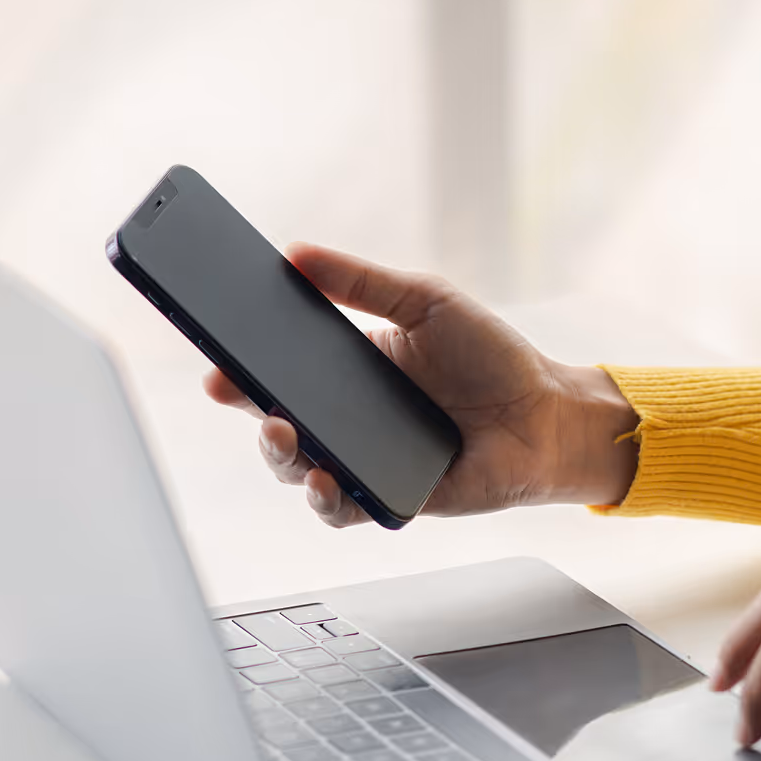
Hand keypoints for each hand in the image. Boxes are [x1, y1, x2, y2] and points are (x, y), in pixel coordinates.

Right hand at [204, 244, 639, 525]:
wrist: (547, 414)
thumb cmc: (494, 358)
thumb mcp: (427, 303)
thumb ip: (363, 282)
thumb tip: (295, 253)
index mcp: (350, 370)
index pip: (281, 368)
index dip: (241, 362)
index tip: (213, 350)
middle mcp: (351, 420)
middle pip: (277, 420)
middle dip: (247, 406)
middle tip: (230, 387)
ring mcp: (369, 462)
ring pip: (300, 469)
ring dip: (280, 454)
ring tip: (282, 430)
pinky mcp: (394, 499)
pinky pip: (345, 508)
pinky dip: (328, 498)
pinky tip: (328, 479)